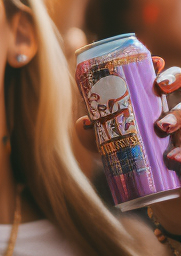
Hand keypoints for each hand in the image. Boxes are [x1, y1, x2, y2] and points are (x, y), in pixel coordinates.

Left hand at [77, 58, 180, 228]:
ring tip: (163, 127)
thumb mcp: (110, 147)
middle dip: (174, 80)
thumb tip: (83, 121)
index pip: (164, 79)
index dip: (163, 69)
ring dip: (178, 116)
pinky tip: (174, 159)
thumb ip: (94, 135)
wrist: (155, 193)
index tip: (155, 62)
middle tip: (160, 87)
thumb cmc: (132, 159)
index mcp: (157, 105)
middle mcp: (176, 112)